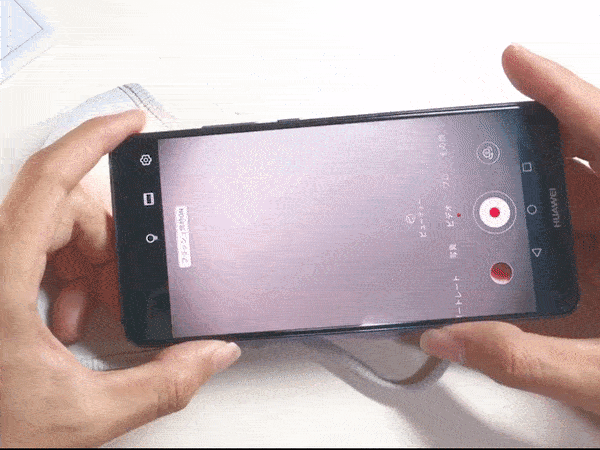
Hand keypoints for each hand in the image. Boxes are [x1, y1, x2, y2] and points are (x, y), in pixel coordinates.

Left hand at [0, 110, 240, 446]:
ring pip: (52, 224)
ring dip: (89, 260)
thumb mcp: (83, 415)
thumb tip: (211, 354)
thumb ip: (160, 385)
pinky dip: (68, 271)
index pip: (49, 179)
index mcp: (1, 279)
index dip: (94, 139)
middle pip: (62, 204)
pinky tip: (70, 315)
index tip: (132, 124)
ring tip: (91, 312)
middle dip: (109, 237)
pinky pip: (37, 246)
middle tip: (124, 285)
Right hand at [420, 44, 599, 413]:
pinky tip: (496, 267)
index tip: (516, 61)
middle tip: (473, 159)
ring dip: (514, 217)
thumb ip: (524, 358)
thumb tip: (450, 337)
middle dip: (516, 165)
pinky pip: (559, 251)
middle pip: (574, 173)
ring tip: (472, 219)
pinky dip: (522, 254)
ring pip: (562, 212)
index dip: (559, 91)